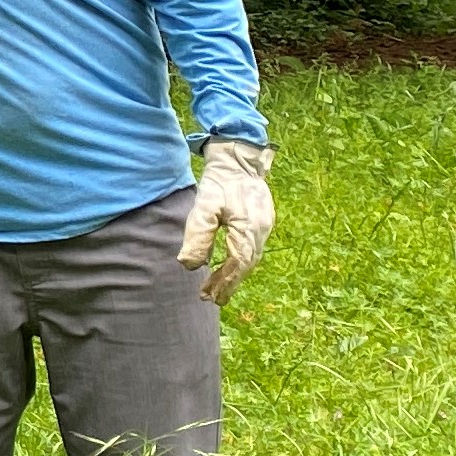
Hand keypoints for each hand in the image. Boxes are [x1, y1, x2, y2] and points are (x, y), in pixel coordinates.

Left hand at [176, 139, 272, 304]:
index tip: (208, 296)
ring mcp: (265, 225)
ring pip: (251, 258)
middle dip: (228, 283)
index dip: (223, 283)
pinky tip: (229, 266)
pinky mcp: (262, 221)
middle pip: (246, 265)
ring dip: (235, 274)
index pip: (237, 264)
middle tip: (210, 298)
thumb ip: (198, 236)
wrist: (239, 158)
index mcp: (249, 228)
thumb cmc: (220, 180)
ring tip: (217, 287)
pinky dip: (241, 261)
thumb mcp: (203, 207)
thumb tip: (189, 266)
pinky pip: (253, 248)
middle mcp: (261, 230)